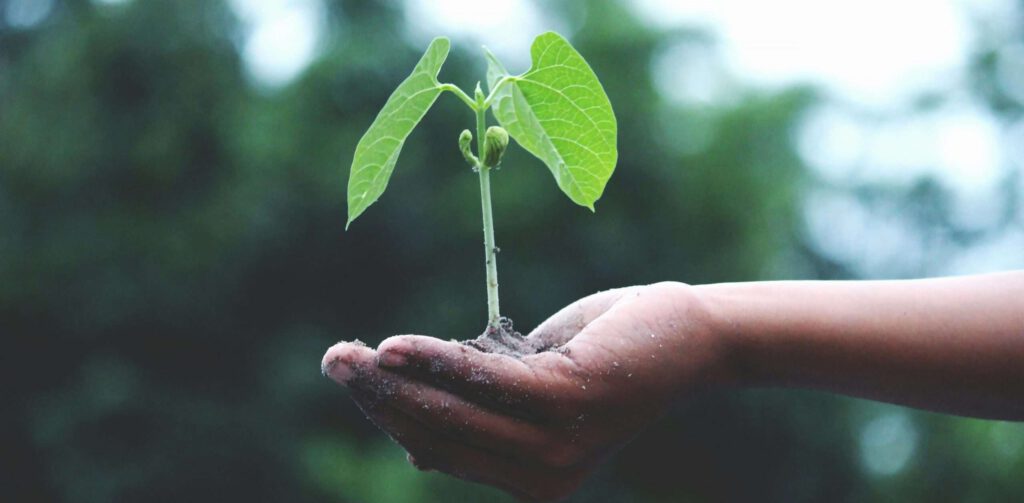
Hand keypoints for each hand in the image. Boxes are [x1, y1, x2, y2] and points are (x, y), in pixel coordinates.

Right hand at [321, 282, 734, 500]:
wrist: (687, 335)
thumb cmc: (605, 355)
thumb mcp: (533, 388)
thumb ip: (482, 413)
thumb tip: (413, 448)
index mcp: (530, 479)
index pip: (441, 449)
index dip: (390, 415)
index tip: (352, 377)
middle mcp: (542, 477)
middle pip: (438, 435)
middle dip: (378, 399)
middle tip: (333, 361)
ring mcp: (556, 445)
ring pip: (453, 413)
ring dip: (393, 381)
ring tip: (348, 355)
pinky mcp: (568, 402)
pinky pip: (485, 380)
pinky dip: (437, 361)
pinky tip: (395, 347)